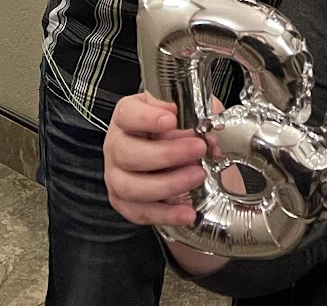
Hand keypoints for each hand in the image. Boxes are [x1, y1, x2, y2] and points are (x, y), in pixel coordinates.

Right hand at [103, 92, 211, 228]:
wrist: (173, 155)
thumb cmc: (175, 129)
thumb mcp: (187, 113)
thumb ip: (199, 115)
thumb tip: (210, 133)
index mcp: (127, 116)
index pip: (126, 115)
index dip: (146, 118)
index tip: (172, 119)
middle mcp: (116, 145)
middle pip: (127, 153)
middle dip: (167, 154)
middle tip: (199, 149)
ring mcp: (116, 176)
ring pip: (130, 187)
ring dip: (168, 184)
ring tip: (198, 176)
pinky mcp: (123, 202)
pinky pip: (138, 212)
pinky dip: (165, 214)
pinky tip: (187, 212)